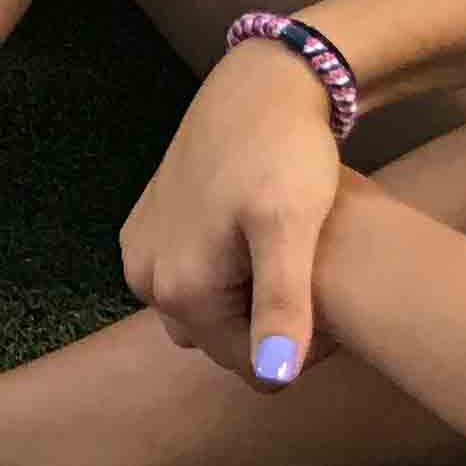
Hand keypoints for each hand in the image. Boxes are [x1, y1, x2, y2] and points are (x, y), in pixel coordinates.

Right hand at [119, 36, 352, 385]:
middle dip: (264, 324)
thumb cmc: (284, 155)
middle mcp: (145, 278)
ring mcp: (139, 250)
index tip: (325, 298)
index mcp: (179, 289)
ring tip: (279, 253)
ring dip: (241, 298)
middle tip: (304, 271)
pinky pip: (185, 277)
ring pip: (204, 311)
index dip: (299, 346)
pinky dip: (220, 272)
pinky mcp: (145, 225)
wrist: (259, 85)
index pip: (251, 367)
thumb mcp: (292, 230)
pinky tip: (250, 235)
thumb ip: (282, 307)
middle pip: (222, 341)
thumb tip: (273, 379)